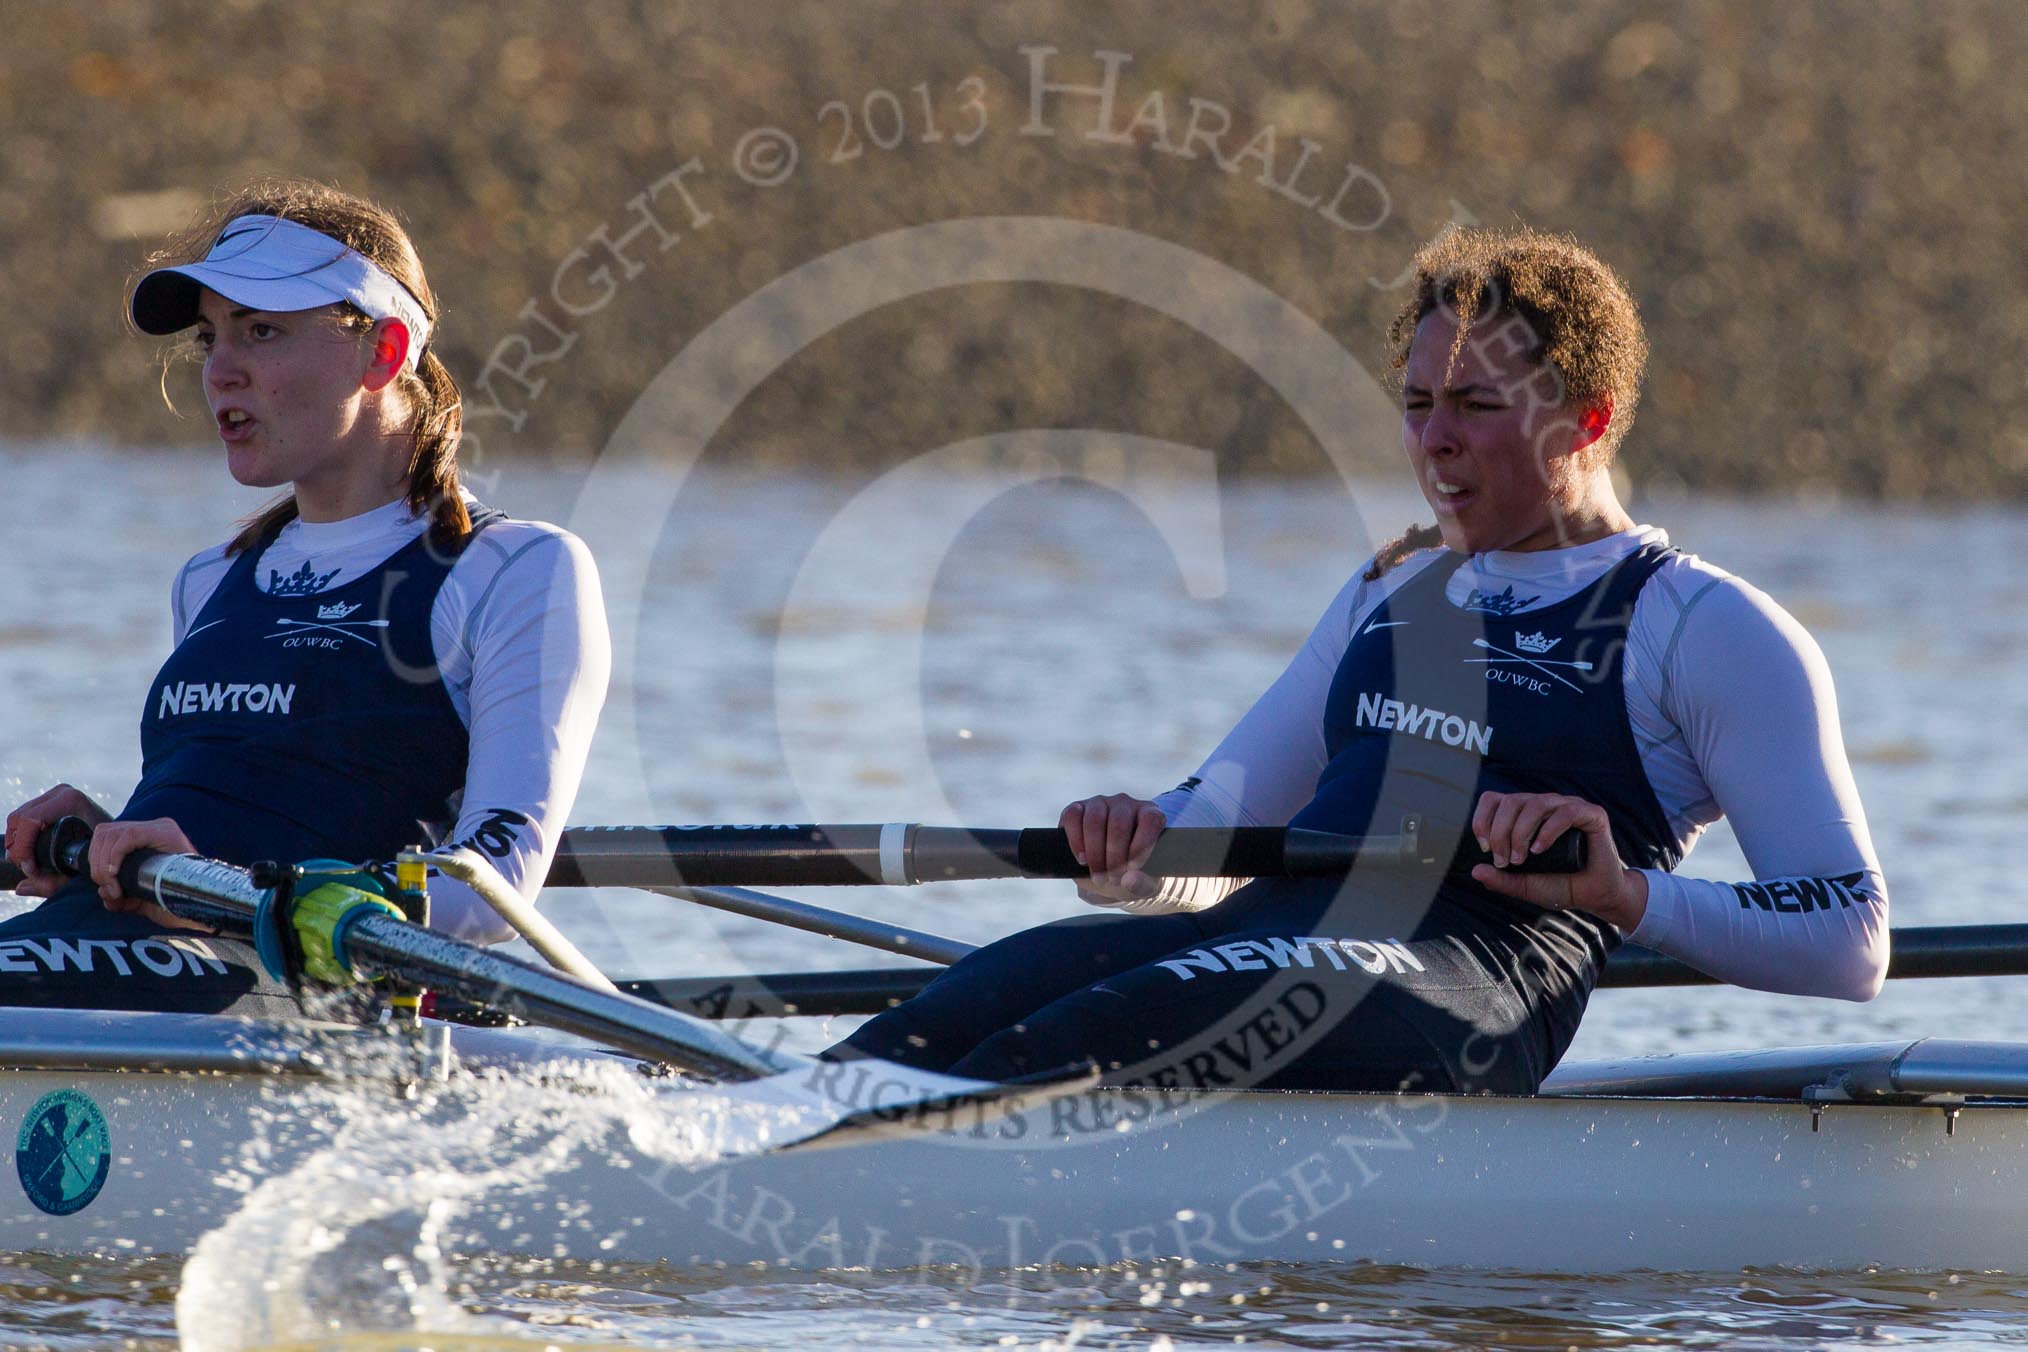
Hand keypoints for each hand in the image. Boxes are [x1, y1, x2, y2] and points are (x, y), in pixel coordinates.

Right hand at [4, 784, 109, 897]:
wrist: (121, 836)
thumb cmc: (107, 851)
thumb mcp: (83, 865)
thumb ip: (54, 882)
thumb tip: (20, 888)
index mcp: (70, 801)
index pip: (30, 821)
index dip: (23, 847)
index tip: (30, 869)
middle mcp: (61, 793)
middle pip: (19, 818)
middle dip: (18, 847)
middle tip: (28, 868)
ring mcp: (55, 793)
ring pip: (18, 817)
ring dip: (17, 842)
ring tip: (28, 862)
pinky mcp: (50, 799)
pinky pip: (23, 816)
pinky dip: (21, 835)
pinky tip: (30, 852)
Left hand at [84, 818, 210, 930]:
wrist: (198, 911)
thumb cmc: (173, 904)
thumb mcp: (138, 898)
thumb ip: (119, 894)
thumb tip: (104, 892)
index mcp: (147, 840)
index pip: (107, 836)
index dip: (96, 861)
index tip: (106, 887)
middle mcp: (154, 828)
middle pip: (105, 833)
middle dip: (97, 864)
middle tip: (110, 890)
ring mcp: (160, 828)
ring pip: (111, 833)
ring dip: (103, 864)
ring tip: (116, 889)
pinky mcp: (165, 833)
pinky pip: (126, 837)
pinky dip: (113, 858)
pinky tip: (118, 877)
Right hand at [1060, 793, 1164, 906]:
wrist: (1110, 872)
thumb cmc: (1134, 873)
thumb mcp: (1145, 885)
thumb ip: (1142, 884)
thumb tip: (1129, 880)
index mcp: (1150, 815)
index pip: (1149, 821)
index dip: (1140, 845)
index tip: (1132, 869)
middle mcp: (1126, 804)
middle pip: (1118, 823)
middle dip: (1114, 857)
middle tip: (1112, 879)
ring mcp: (1100, 803)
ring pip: (1094, 819)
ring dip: (1094, 852)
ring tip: (1098, 874)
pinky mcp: (1078, 808)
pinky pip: (1072, 816)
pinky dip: (1075, 840)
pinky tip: (1082, 859)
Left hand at [1468, 790, 1648, 929]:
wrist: (1595, 896)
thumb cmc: (1559, 885)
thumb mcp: (1524, 885)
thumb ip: (1501, 879)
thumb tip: (1474, 871)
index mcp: (1526, 814)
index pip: (1495, 799)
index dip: (1483, 819)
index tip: (1485, 847)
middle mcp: (1546, 805)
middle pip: (1511, 801)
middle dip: (1500, 832)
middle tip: (1504, 860)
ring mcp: (1569, 807)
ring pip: (1536, 803)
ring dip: (1521, 832)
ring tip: (1521, 858)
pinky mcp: (1592, 815)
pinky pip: (1566, 812)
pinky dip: (1548, 831)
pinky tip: (1540, 850)